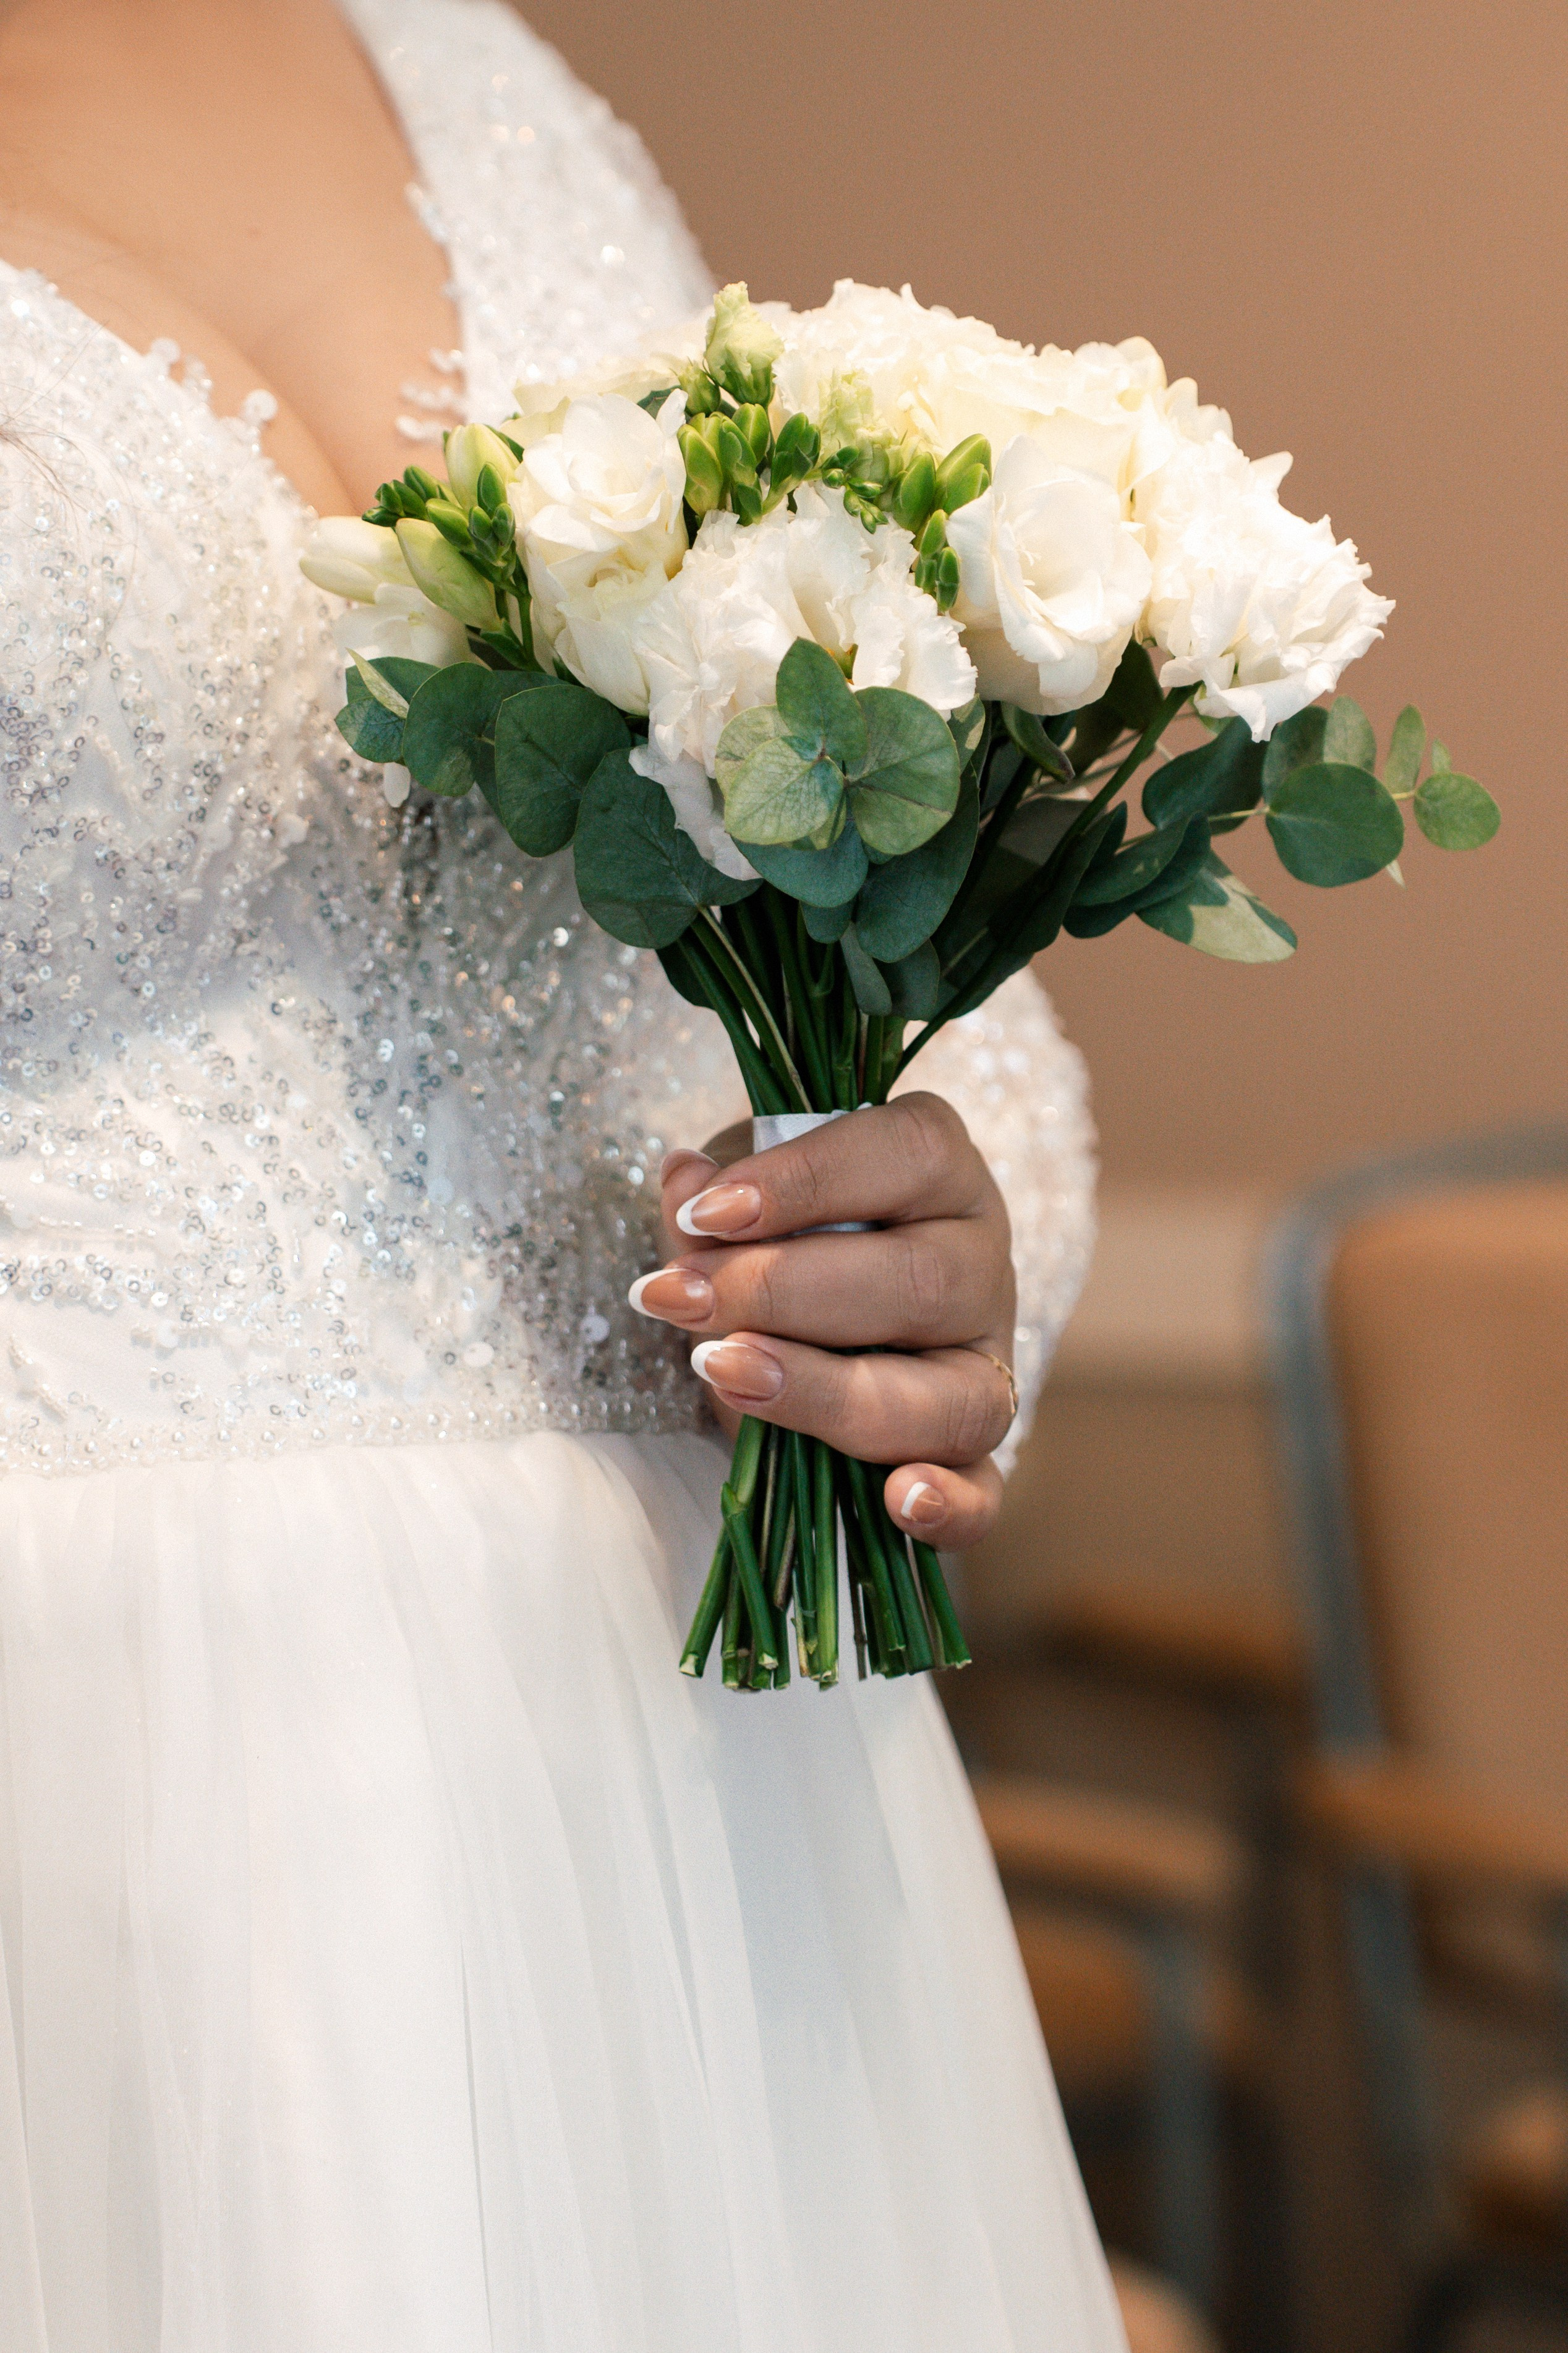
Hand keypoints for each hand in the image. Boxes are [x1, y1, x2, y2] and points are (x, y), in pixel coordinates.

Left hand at [629, 1094, 1016, 1550]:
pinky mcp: (975, 1458)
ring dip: (829, 1392)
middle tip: (680, 1299)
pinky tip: (896, 1500)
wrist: (800, 1324)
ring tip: (723, 1372)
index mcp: (941, 1174)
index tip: (707, 1213)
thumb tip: (683, 1179)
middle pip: (921, 1279)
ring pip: (954, 1394)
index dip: (807, 1180)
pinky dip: (950, 1506)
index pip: (907, 1153)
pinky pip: (986, 1493)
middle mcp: (982, 1265)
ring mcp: (986, 1367)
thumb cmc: (779, 1238)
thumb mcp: (739, 1202)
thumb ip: (712, 1198)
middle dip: (783, 1291)